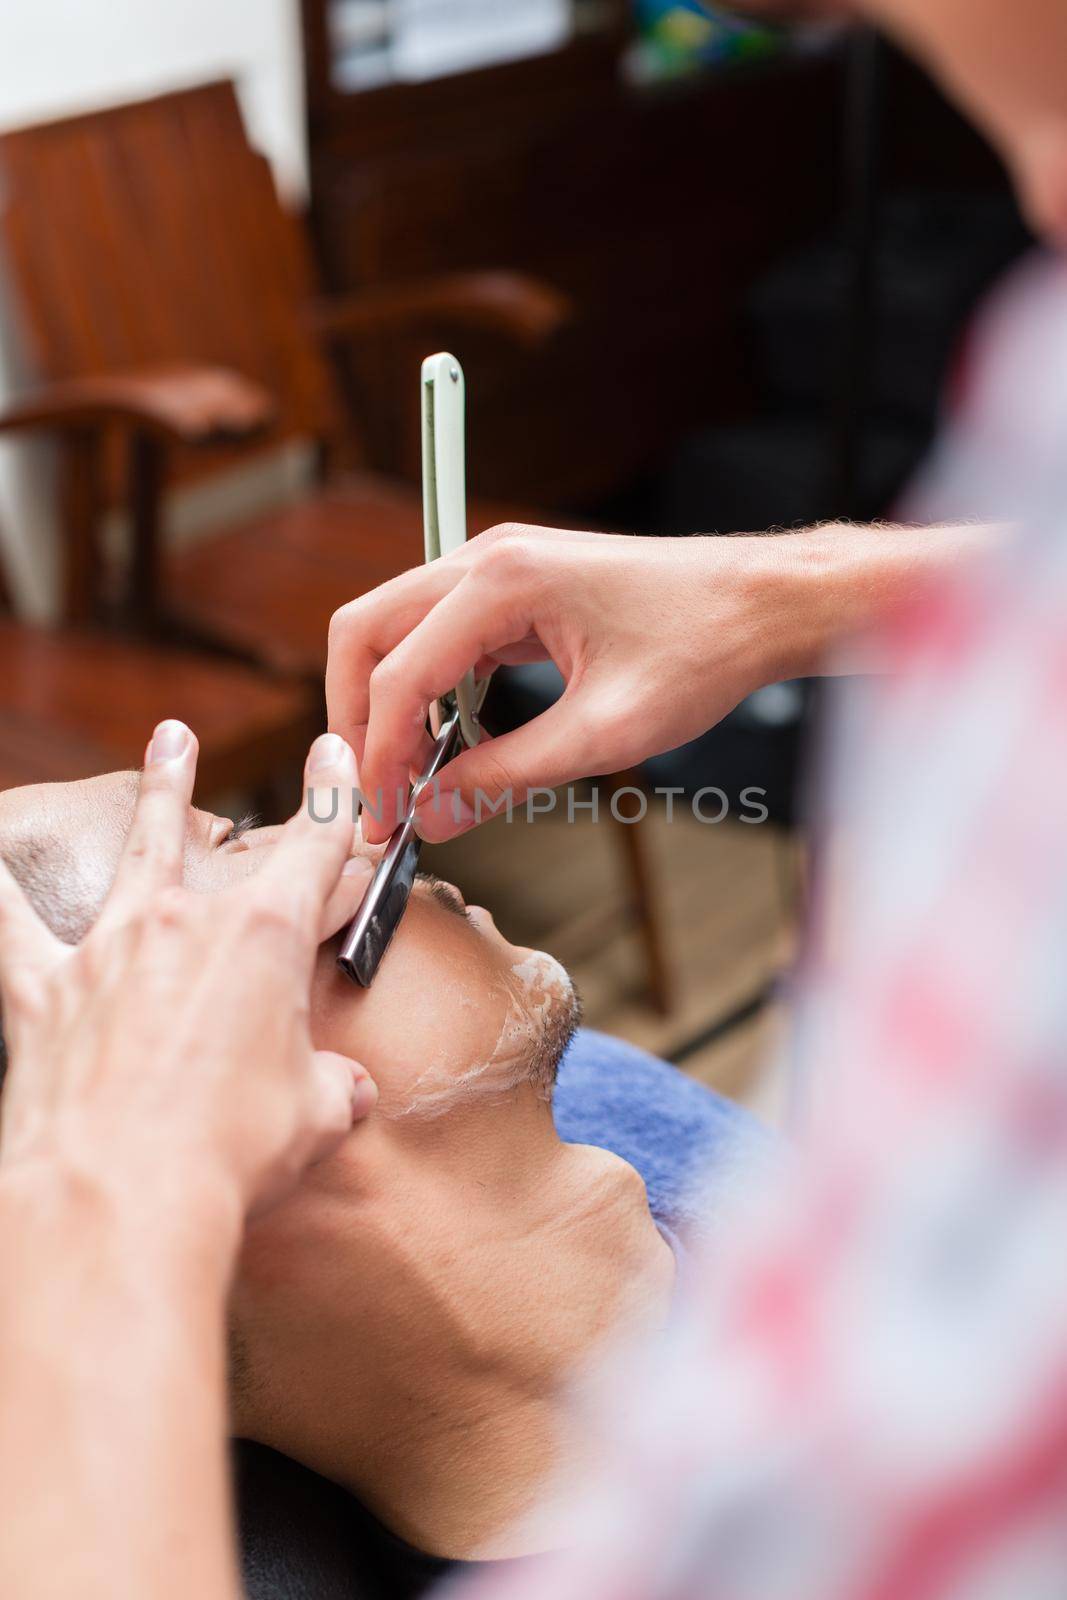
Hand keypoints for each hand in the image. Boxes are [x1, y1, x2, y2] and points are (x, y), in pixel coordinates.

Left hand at [0, 722, 376, 1223]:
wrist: (116, 1195)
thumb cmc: (226, 1155)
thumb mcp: (312, 1120)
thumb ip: (331, 1088)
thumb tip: (348, 1090)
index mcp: (264, 941)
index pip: (313, 847)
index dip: (331, 797)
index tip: (331, 756)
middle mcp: (183, 925)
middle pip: (192, 834)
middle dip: (188, 779)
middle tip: (180, 736)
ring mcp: (107, 951)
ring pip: (124, 856)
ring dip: (134, 802)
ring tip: (137, 759)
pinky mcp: (41, 992)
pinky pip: (10, 926)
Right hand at [327, 525, 800, 843]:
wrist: (762, 602)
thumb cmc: (702, 650)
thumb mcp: (605, 734)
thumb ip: (507, 777)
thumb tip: (432, 816)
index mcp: (503, 581)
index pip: (396, 674)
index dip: (378, 756)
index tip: (383, 819)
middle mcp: (487, 558)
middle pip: (366, 632)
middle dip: (356, 717)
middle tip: (376, 793)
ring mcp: (497, 565)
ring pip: (395, 630)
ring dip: (389, 702)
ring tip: (411, 778)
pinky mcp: (515, 585)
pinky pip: (440, 633)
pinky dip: (428, 687)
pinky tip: (452, 741)